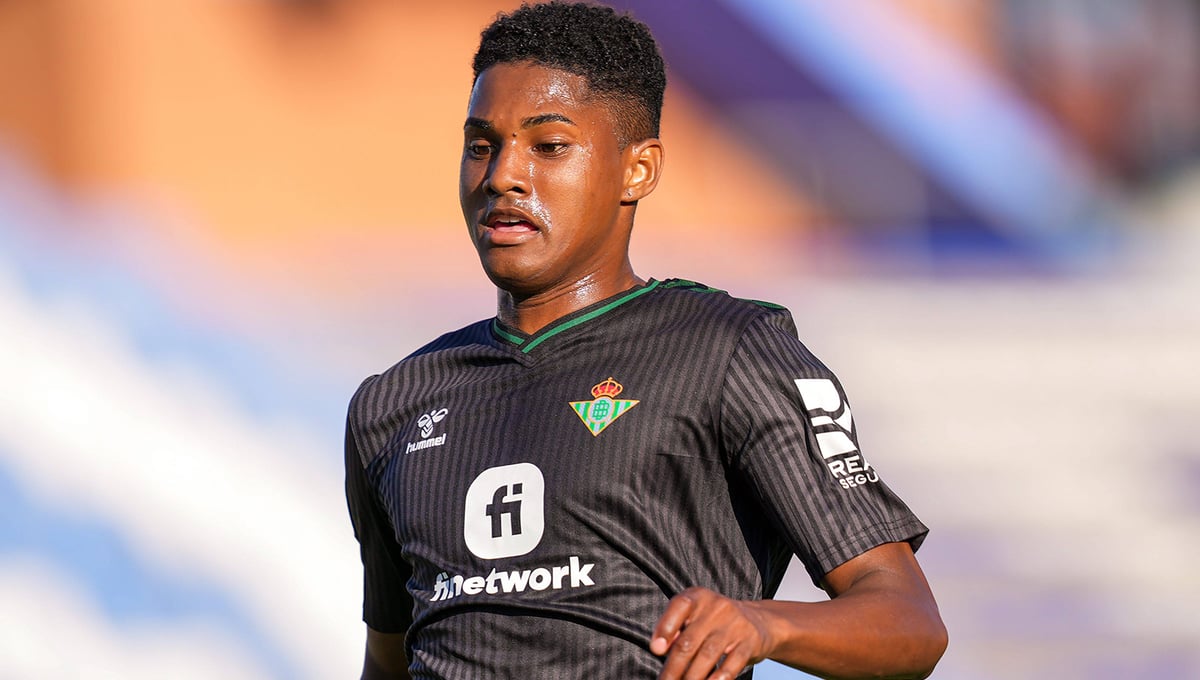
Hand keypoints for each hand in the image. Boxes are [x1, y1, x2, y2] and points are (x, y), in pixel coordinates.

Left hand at [650, 587, 773, 679]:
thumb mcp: (696, 615)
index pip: (680, 606)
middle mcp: (717, 607)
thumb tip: (660, 646)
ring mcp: (735, 625)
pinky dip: (717, 679)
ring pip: (707, 655)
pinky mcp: (749, 642)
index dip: (665, 628)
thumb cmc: (717, 620)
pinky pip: (731, 665)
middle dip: (673, 667)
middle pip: (689, 640)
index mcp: (699, 597)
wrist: (759, 620)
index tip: (656, 650)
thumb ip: (676, 627)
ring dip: (691, 678)